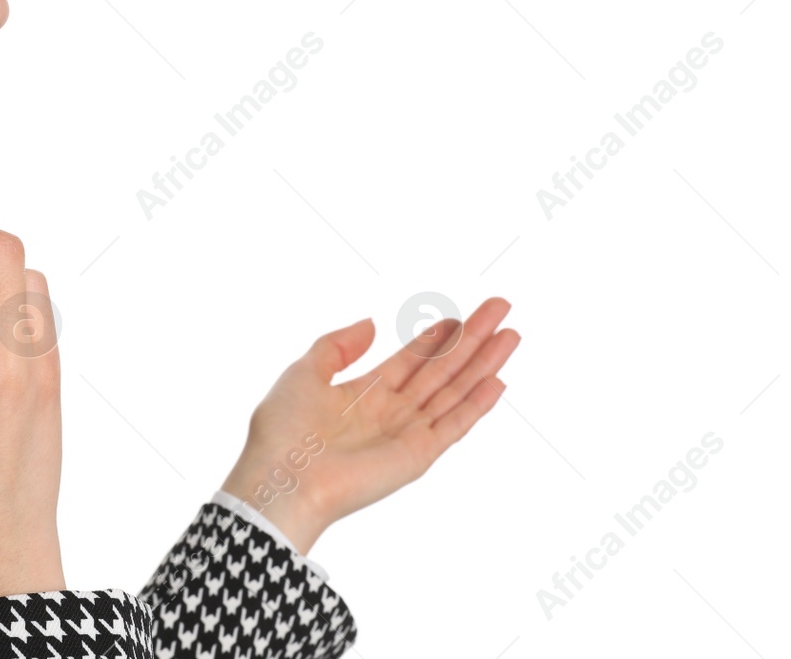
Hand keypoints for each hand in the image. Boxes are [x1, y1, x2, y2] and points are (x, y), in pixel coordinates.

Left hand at [220, 297, 519, 553]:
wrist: (281, 481)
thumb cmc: (282, 432)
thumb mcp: (303, 372)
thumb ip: (337, 346)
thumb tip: (371, 323)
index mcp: (363, 395)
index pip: (411, 360)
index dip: (436, 338)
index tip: (459, 316)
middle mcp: (391, 413)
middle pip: (441, 370)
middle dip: (471, 340)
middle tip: (500, 309)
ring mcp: (407, 434)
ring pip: (454, 391)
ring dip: (484, 363)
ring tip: (510, 335)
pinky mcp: (417, 456)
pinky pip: (454, 425)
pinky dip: (477, 404)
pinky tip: (498, 381)